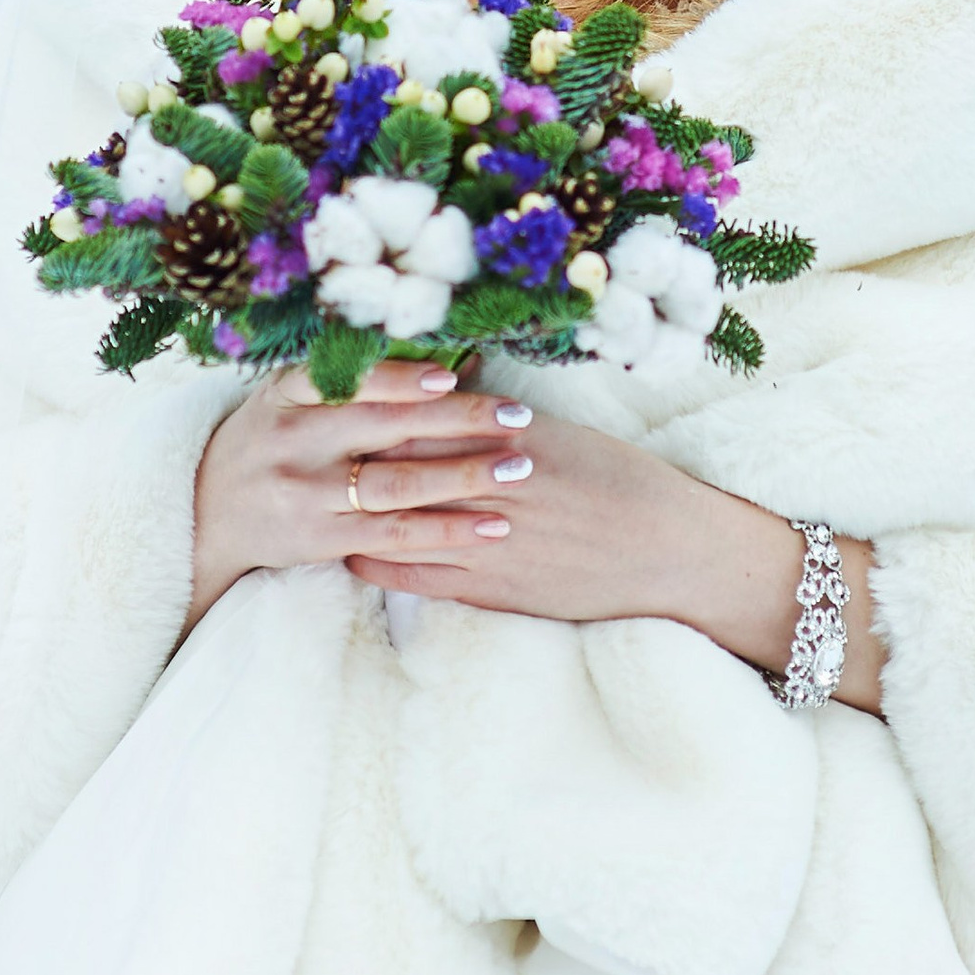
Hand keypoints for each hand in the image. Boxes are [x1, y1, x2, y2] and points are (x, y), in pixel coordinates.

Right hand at [185, 360, 534, 634]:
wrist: (207, 512)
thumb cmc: (271, 440)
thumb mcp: (291, 398)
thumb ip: (350, 382)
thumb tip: (446, 362)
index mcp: (288, 392)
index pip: (351, 379)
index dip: (403, 377)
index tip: (454, 373)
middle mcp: (294, 440)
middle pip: (387, 427)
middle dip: (459, 420)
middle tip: (517, 417)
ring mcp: (306, 493)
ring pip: (397, 485)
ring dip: (464, 476)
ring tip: (518, 468)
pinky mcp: (320, 539)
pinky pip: (395, 535)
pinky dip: (448, 530)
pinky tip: (493, 525)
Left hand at [341, 403, 885, 711]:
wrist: (671, 554)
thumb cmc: (627, 483)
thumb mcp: (567, 435)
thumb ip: (505, 417)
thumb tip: (460, 385)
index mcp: (511, 438)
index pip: (422, 416)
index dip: (373, 407)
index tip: (335, 396)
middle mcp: (490, 486)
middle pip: (397, 465)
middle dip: (347, 457)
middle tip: (303, 446)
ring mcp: (487, 542)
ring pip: (395, 523)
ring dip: (351, 511)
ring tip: (315, 500)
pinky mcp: (493, 589)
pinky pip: (416, 577)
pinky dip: (377, 562)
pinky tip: (350, 552)